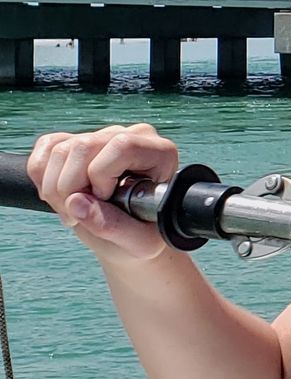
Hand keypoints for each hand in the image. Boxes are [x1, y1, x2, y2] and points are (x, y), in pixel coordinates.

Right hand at [27, 123, 181, 266]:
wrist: (129, 233)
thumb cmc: (142, 235)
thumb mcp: (139, 242)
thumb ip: (113, 227)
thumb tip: (76, 203)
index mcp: (160, 154)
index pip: (122, 146)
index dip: (102, 176)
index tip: (103, 200)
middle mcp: (132, 137)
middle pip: (84, 146)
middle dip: (70, 188)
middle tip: (77, 217)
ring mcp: (102, 136)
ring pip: (60, 149)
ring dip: (54, 189)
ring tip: (72, 212)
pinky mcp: (76, 140)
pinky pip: (45, 147)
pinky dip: (41, 176)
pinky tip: (60, 197)